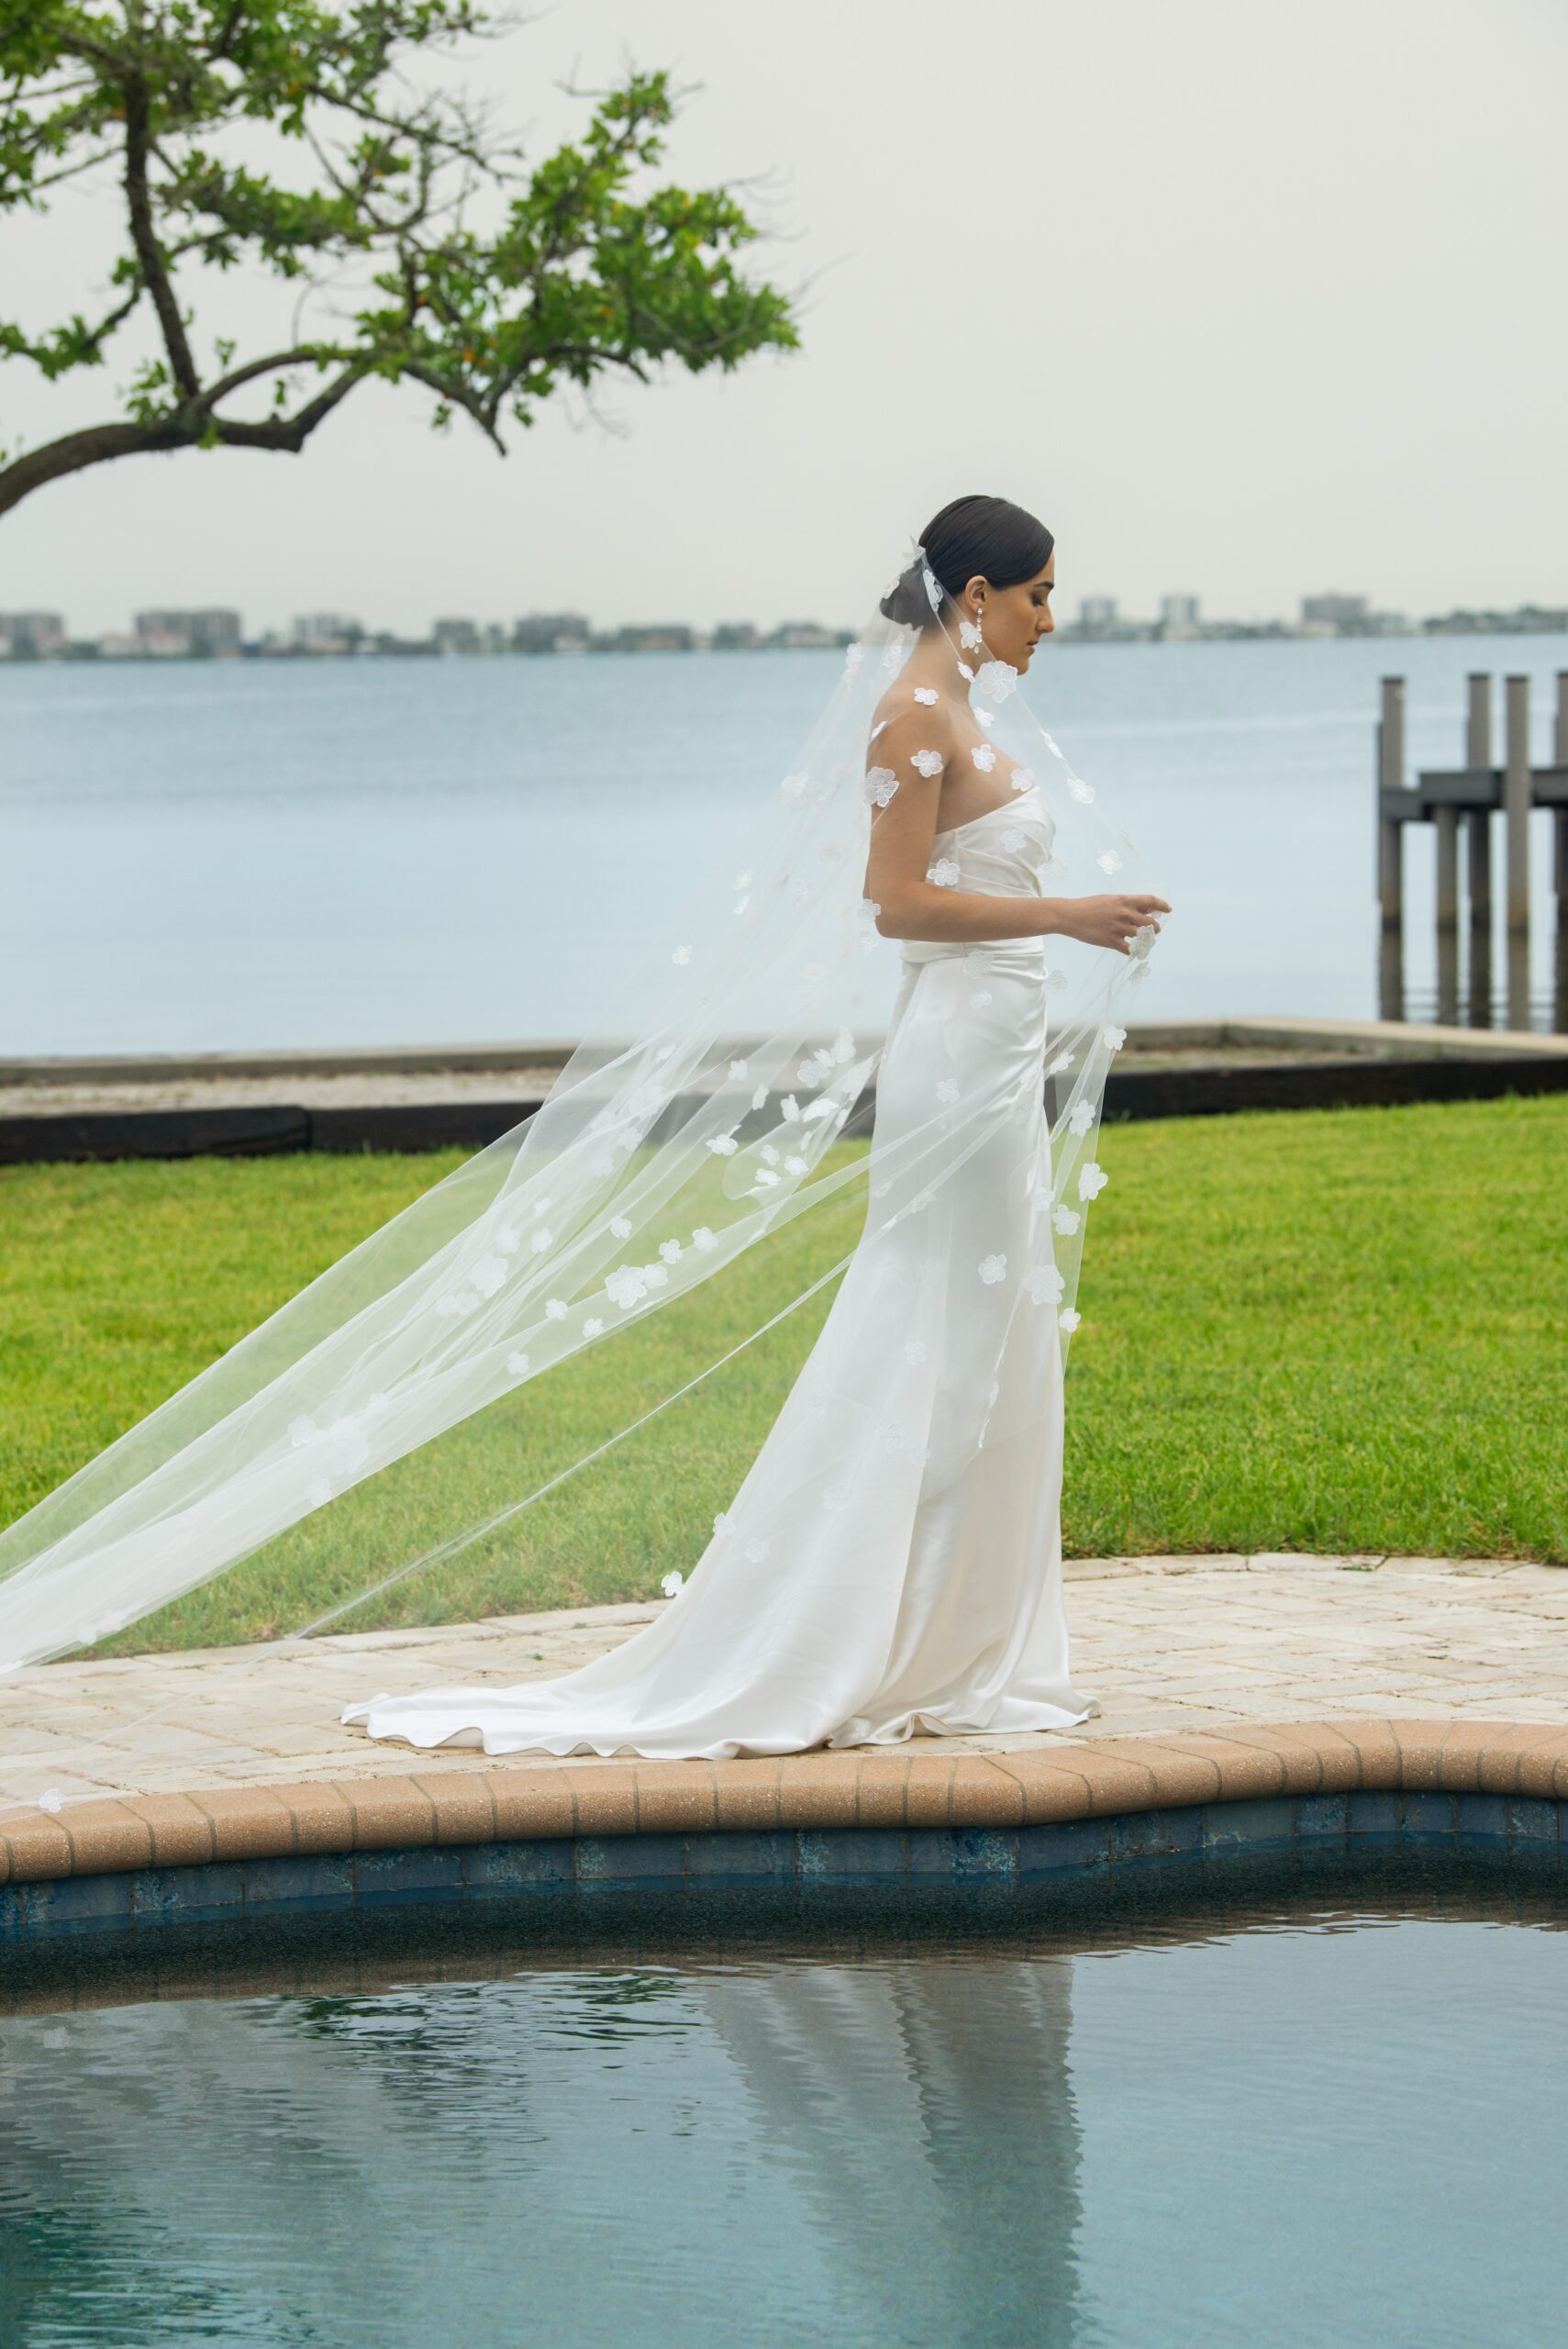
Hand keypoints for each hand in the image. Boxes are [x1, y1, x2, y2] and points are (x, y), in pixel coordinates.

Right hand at [1056, 893, 1171, 953]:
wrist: (1071, 915)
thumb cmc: (1089, 905)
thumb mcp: (1110, 899)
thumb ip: (1126, 904)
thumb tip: (1143, 910)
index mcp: (1125, 901)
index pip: (1151, 901)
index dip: (1162, 905)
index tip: (1168, 909)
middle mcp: (1125, 914)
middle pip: (1151, 923)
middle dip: (1156, 928)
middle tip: (1156, 931)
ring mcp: (1119, 928)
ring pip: (1142, 937)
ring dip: (1146, 941)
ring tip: (1145, 942)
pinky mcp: (1111, 941)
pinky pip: (1129, 949)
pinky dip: (1133, 951)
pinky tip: (1132, 951)